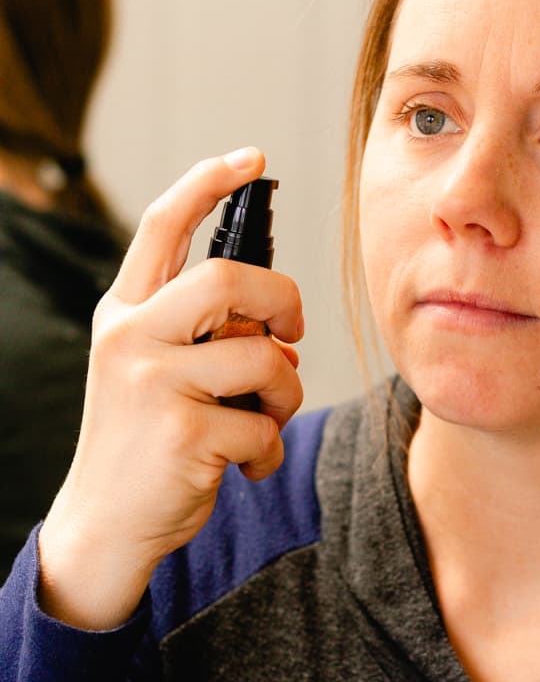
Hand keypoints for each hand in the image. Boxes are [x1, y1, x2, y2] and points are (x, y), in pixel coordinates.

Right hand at [38, 148, 303, 628]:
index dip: (208, 183)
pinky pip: (263, 424)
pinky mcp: (183, 434)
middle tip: (291, 331)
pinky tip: (247, 465)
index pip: (162, 226)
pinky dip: (270, 448)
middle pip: (226, 278)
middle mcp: (131, 337)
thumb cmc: (146, 437)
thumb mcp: (153, 368)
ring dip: (285, 392)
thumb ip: (202, 331)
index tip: (252, 158)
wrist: (105, 523)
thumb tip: (278, 322)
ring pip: (261, 357)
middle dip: (281, 299)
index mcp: (124, 312)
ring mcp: (153, 384)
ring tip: (266, 417)